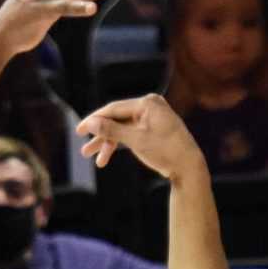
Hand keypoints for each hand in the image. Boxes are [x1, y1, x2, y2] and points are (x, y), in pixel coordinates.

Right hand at [77, 90, 201, 179]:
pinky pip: (130, 133)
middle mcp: (149, 106)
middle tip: (85, 151)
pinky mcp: (152, 128)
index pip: (113, 109)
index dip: (94, 120)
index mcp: (147, 103)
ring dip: (109, 144)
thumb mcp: (136, 140)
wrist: (188, 165)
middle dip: (101, 136)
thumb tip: (90, 123)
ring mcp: (151, 117)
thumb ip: (112, 130)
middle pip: (116, 120)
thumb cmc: (165, 150)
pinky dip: (120, 144)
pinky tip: (108, 157)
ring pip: (122, 129)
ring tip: (96, 160)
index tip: (79, 131)